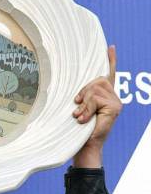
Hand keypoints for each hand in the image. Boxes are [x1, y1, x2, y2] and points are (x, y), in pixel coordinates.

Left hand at [72, 45, 121, 167]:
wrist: (86, 146)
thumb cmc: (80, 130)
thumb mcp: (80, 110)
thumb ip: (83, 99)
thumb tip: (77, 94)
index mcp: (106, 96)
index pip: (109, 75)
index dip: (111, 60)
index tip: (111, 47)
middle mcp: (114, 97)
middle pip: (96, 81)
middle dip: (83, 92)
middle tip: (77, 108)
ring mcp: (116, 102)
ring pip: (94, 90)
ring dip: (84, 104)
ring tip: (81, 117)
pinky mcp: (114, 107)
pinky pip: (95, 99)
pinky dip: (86, 109)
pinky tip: (84, 119)